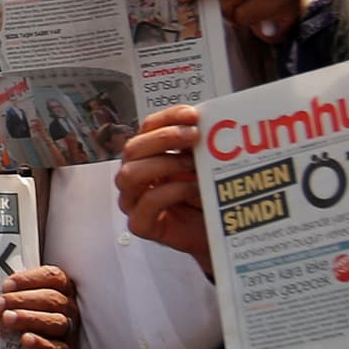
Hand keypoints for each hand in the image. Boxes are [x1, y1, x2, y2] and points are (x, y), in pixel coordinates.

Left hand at [0, 264, 76, 348]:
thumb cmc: (25, 321)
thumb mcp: (20, 304)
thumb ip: (13, 295)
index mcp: (61, 289)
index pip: (52, 277)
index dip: (29, 279)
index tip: (7, 285)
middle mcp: (68, 308)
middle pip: (51, 298)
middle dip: (21, 300)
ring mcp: (69, 330)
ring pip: (55, 321)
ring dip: (28, 318)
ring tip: (7, 319)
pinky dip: (41, 344)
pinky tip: (25, 339)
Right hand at [114, 106, 211, 266]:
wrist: (218, 233)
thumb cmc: (207, 198)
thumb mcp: (204, 164)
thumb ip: (200, 145)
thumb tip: (209, 122)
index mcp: (149, 155)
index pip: (148, 128)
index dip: (168, 117)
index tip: (193, 115)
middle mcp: (136, 175)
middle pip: (132, 148)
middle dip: (164, 138)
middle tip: (194, 136)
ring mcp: (134, 201)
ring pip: (130, 174)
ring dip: (164, 164)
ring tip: (192, 164)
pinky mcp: (141, 224)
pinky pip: (147, 203)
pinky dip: (172, 192)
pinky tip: (193, 189)